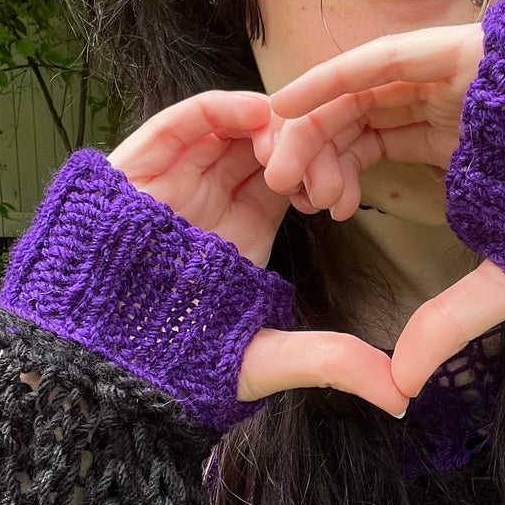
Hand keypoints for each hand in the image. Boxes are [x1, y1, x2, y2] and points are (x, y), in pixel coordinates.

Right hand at [107, 92, 407, 415]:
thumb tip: (404, 395)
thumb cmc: (176, 365)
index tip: (343, 201)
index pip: (294, 177)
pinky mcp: (137, 166)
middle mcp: (212, 197)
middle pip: (268, 145)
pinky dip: (221, 108)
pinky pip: (181, 120)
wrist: (100, 369)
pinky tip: (257, 119)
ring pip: (231, 126)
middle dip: (306, 149)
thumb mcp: (268, 358)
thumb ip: (334, 362)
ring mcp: (175, 177)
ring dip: (270, 127)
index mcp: (244, 229)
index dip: (324, 174)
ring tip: (291, 153)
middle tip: (324, 178)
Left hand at [261, 26, 504, 396]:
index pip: (377, 143)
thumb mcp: (504, 278)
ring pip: (367, 85)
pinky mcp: (473, 48)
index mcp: (461, 144)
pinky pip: (390, 57)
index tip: (303, 208)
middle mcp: (456, 102)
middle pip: (363, 112)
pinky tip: (293, 104)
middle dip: (314, 145)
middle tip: (280, 186)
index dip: (333, 170)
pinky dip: (338, 76)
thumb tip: (400, 385)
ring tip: (283, 160)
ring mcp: (464, 71)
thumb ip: (448, 322)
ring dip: (316, 117)